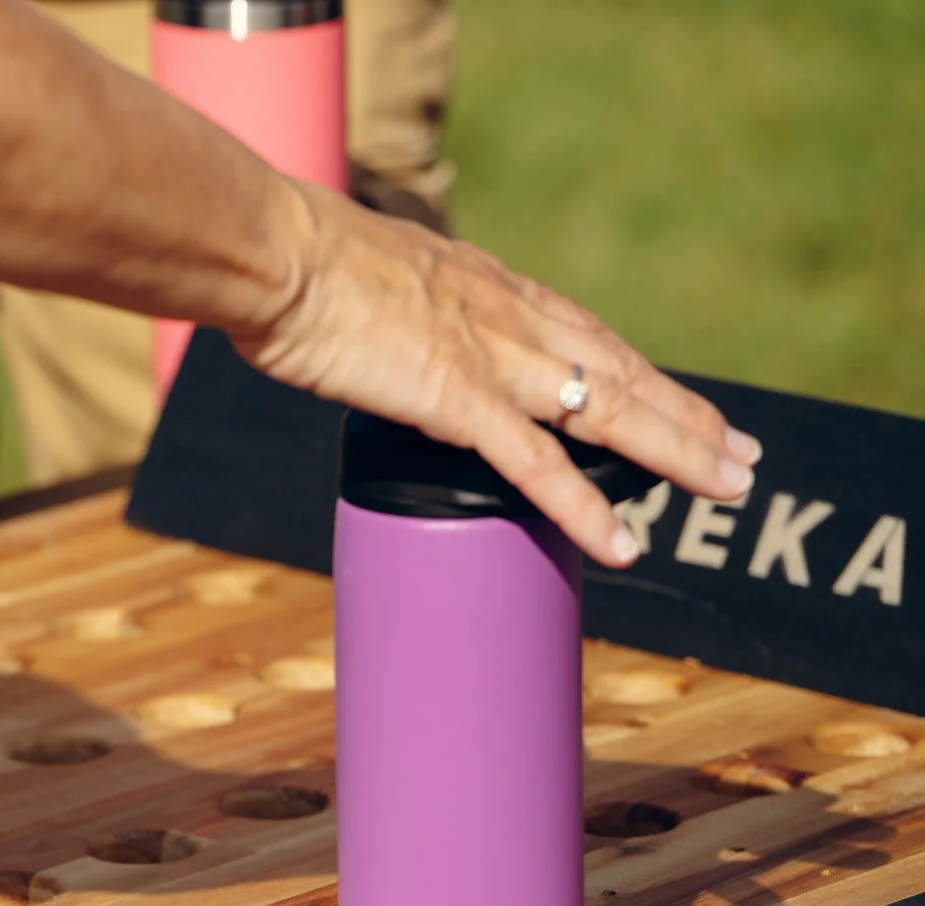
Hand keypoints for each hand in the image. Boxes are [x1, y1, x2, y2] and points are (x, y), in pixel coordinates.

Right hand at [233, 182, 758, 567]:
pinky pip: (537, 465)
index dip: (635, 372)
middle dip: (686, 414)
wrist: (271, 253)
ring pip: (607, 409)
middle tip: (742, 452)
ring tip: (728, 485)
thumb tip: (382, 342)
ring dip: (676, 450)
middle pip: (618, 370)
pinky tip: (622, 543)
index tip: (675, 398)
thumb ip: (393, 315)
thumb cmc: (290, 264)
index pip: (582, 334)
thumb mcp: (362, 281)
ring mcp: (489, 356)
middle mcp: (506, 315)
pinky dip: (585, 507)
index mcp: (483, 287)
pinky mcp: (456, 397)